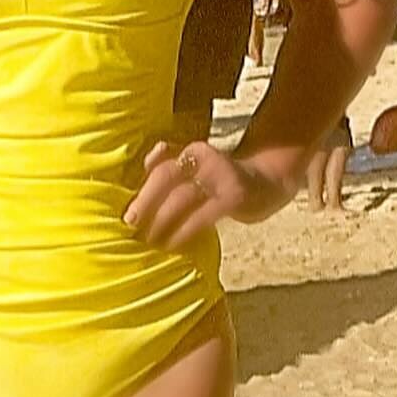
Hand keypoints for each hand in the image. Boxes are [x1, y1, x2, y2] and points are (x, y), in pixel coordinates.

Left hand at [123, 140, 283, 249]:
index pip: (159, 165)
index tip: (126, 210)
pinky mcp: (234, 196)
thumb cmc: (222, 180)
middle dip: (144, 203)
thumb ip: (170, 167)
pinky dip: (183, 232)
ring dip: (161, 222)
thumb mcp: (198, 169)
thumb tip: (144, 166)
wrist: (270, 181)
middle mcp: (204, 157)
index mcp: (192, 151)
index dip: (141, 188)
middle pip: (165, 177)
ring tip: (149, 241)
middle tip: (130, 225)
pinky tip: (173, 245)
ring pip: (181, 198)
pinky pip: (201, 217)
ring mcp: (220, 175)